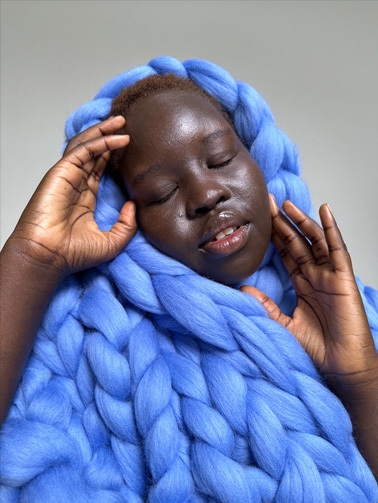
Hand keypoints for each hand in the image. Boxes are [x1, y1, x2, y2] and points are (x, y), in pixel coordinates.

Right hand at [9, 115, 136, 277]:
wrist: (49, 257)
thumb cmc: (73, 254)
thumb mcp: (112, 242)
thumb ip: (127, 225)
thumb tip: (135, 204)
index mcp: (85, 198)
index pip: (99, 168)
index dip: (112, 154)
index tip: (128, 145)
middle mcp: (76, 184)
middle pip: (93, 152)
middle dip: (108, 135)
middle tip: (125, 124)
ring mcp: (68, 177)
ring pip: (86, 145)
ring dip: (103, 131)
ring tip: (120, 121)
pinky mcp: (61, 173)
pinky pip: (83, 151)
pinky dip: (100, 142)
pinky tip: (118, 138)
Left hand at [241, 195, 377, 383]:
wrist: (341, 368)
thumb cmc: (318, 350)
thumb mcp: (283, 325)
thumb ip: (266, 307)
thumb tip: (244, 290)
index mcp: (302, 285)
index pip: (285, 254)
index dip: (273, 237)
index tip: (258, 220)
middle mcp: (315, 276)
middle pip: (297, 243)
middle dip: (282, 223)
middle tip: (267, 203)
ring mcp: (330, 275)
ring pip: (315, 241)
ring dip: (302, 221)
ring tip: (287, 204)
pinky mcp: (343, 279)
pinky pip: (337, 249)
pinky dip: (331, 230)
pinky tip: (324, 211)